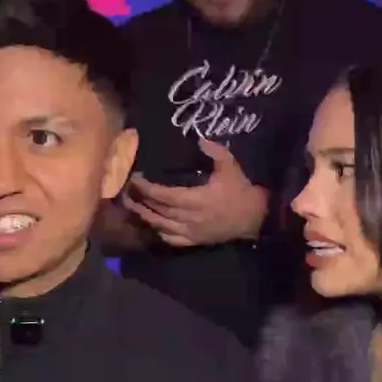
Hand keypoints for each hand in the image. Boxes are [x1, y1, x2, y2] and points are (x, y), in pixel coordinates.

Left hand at [122, 139, 266, 247]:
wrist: (255, 218)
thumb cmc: (241, 191)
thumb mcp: (231, 167)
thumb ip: (215, 152)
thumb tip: (199, 140)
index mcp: (195, 200)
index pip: (162, 195)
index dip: (146, 188)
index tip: (135, 178)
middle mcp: (188, 218)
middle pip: (156, 211)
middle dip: (139, 200)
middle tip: (126, 190)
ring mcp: (190, 232)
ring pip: (159, 226)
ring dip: (143, 216)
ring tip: (131, 206)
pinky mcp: (194, 241)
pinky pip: (171, 240)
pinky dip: (158, 232)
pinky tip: (152, 224)